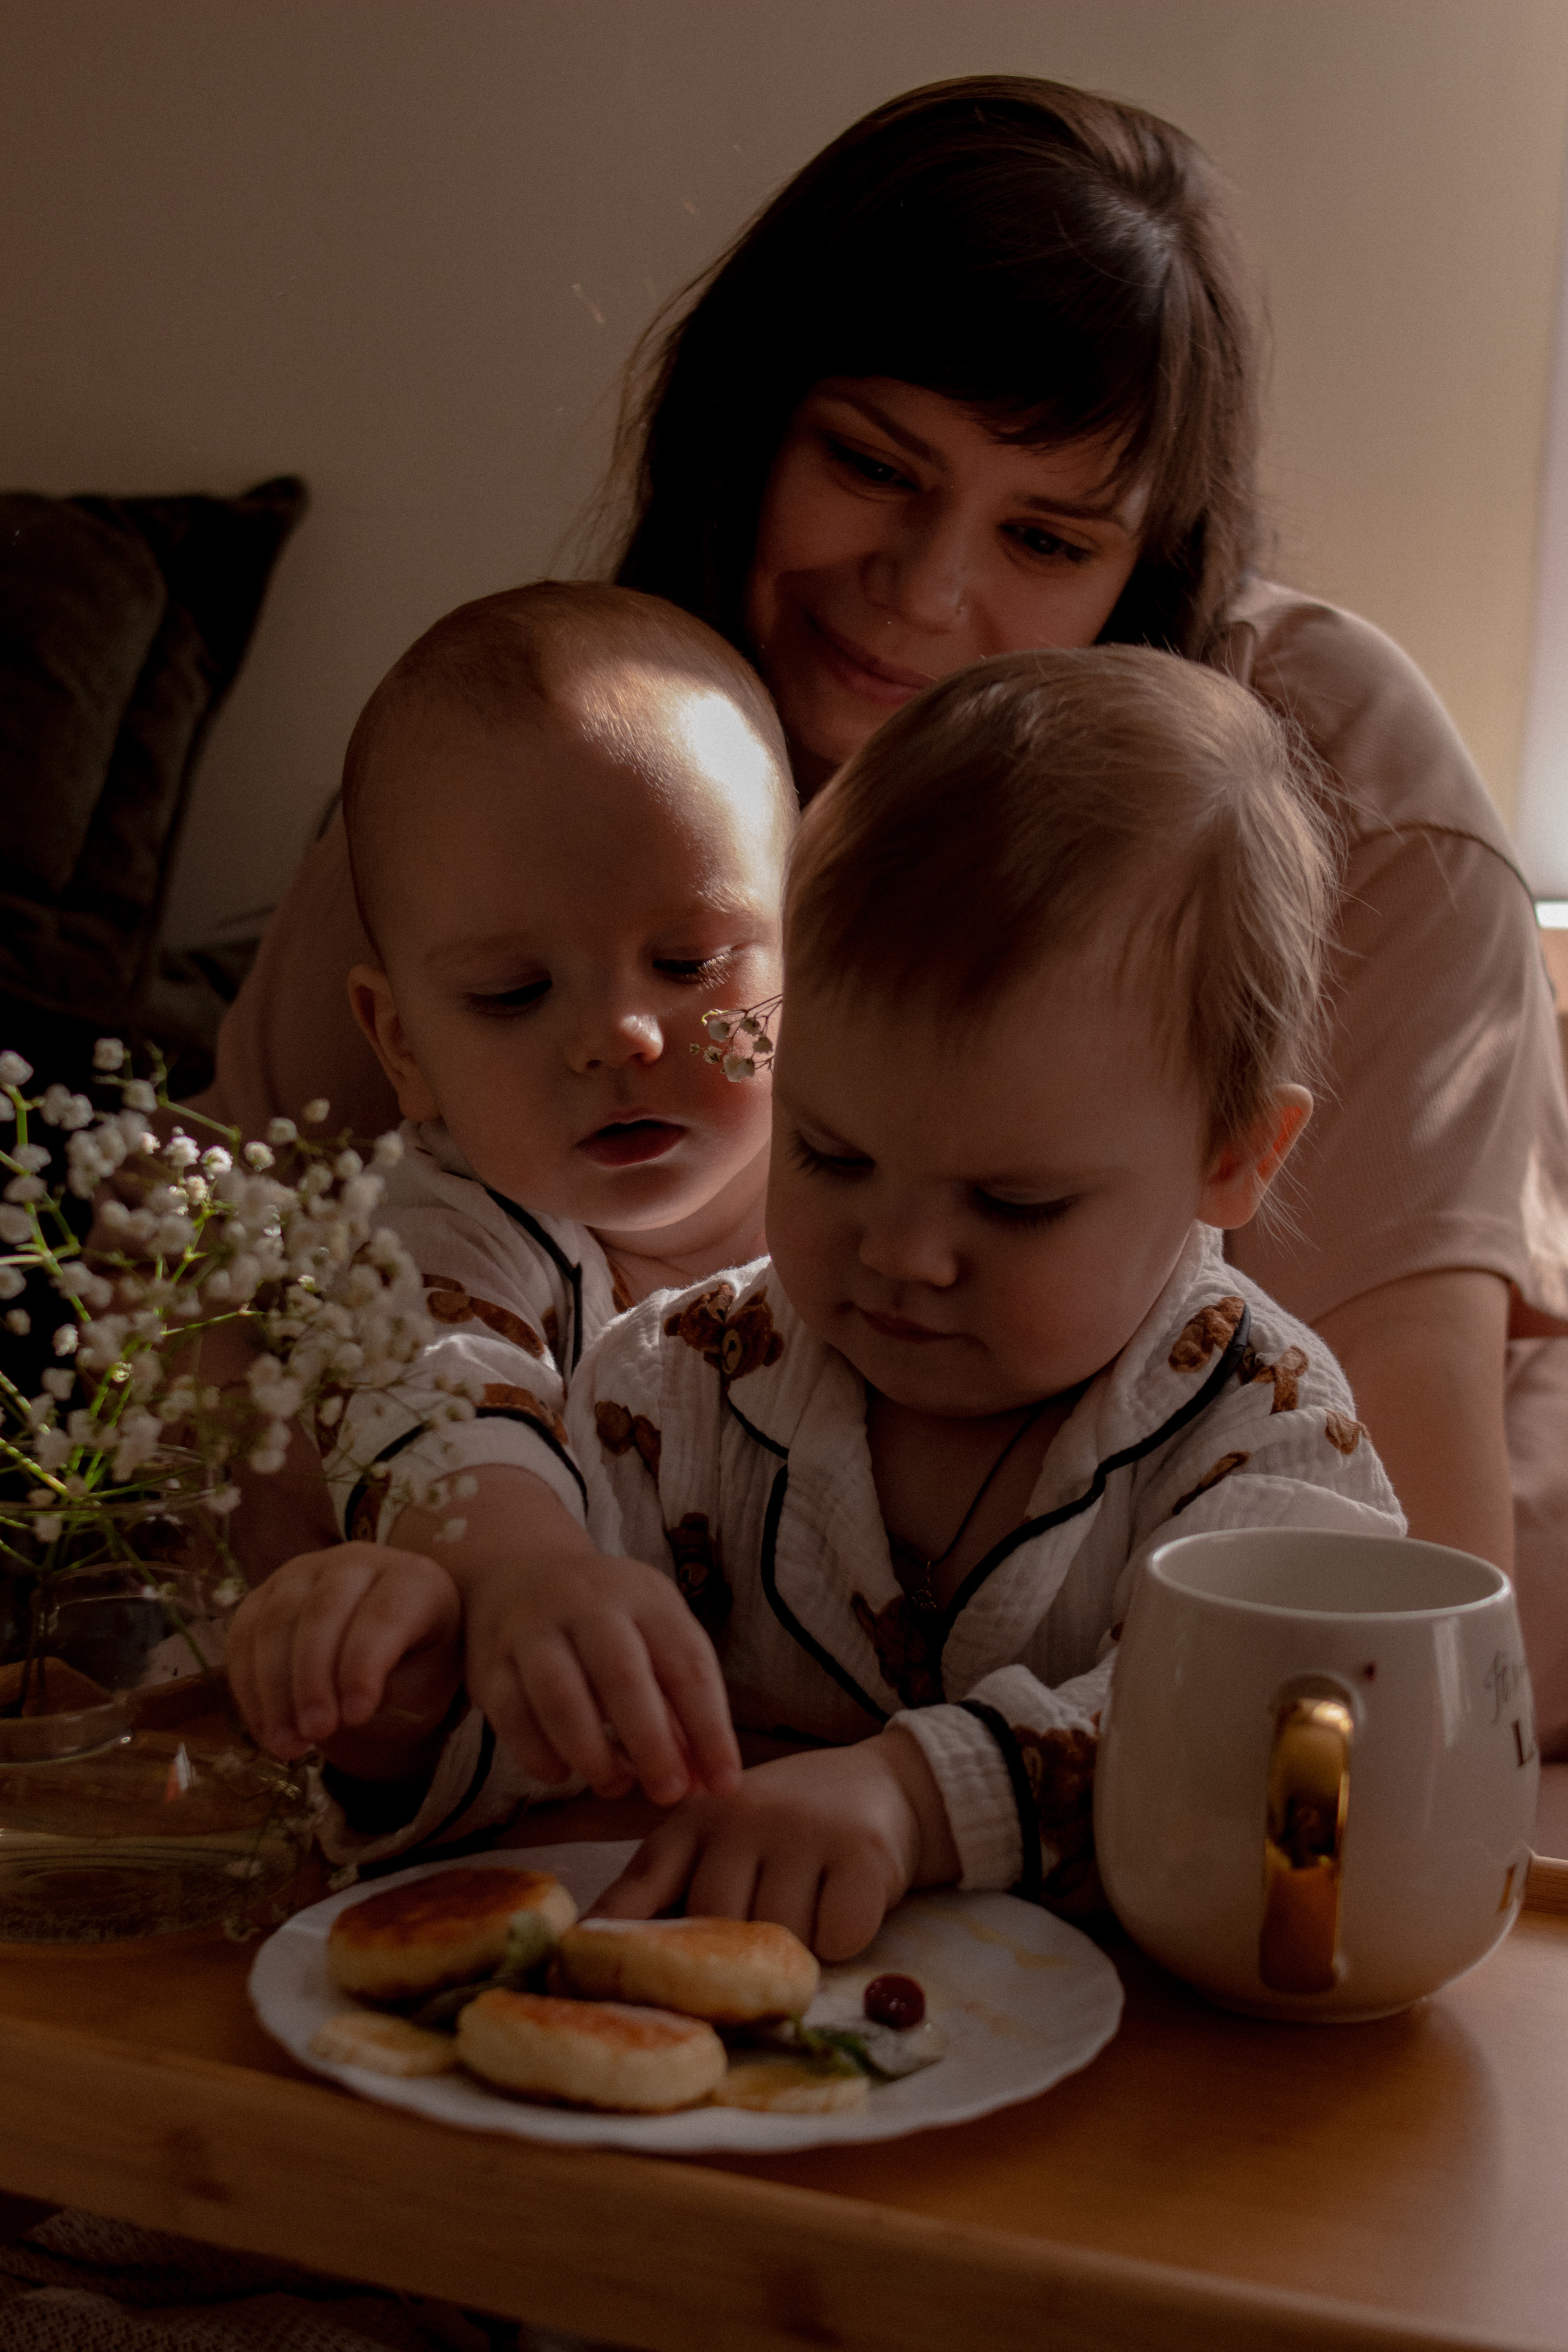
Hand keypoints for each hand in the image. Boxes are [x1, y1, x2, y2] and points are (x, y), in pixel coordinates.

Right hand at [227, 1542, 462, 1770]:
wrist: (388, 1655)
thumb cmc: (414, 1668)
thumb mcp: (421, 1683)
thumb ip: (388, 1690)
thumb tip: (341, 1712)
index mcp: (413, 1578)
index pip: (385, 1614)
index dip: (364, 1665)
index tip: (357, 1717)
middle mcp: (357, 1562)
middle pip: (323, 1611)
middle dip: (313, 1680)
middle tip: (315, 1734)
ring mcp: (305, 1572)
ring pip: (275, 1621)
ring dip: (274, 1691)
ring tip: (286, 1745)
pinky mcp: (266, 1594)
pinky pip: (243, 1635)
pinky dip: (249, 1687)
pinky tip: (265, 1730)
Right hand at [461, 1542, 740, 1808]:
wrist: (518, 1574)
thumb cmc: (607, 1620)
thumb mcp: (653, 1637)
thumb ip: (678, 1705)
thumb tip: (702, 1782)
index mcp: (644, 1597)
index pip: (687, 1664)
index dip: (710, 1729)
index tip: (724, 1784)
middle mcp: (588, 1605)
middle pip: (622, 1676)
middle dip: (651, 1744)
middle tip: (668, 1793)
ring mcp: (533, 1630)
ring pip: (561, 1697)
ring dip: (593, 1755)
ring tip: (615, 1787)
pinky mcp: (490, 1662)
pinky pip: (512, 1716)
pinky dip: (539, 1755)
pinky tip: (561, 1774)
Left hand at [587, 1727, 960, 1959]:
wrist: (884, 1787)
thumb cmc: (787, 1830)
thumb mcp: (719, 1842)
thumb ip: (668, 1889)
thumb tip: (597, 1950)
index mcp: (695, 1818)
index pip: (641, 1887)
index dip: (614, 1937)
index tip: (580, 1976)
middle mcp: (742, 1815)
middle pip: (716, 1926)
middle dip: (736, 1952)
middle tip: (760, 1939)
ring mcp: (803, 1829)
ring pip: (779, 1939)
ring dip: (795, 1949)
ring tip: (810, 1905)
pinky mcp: (861, 1851)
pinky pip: (838, 1939)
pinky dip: (843, 1940)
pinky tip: (844, 1902)